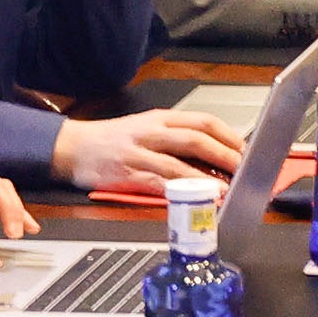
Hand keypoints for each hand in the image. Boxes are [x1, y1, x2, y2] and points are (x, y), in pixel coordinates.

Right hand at [51, 104, 252, 196]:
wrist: (72, 147)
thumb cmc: (112, 139)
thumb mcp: (146, 128)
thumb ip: (175, 137)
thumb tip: (213, 152)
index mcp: (159, 118)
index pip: (202, 121)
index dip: (228, 135)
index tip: (245, 148)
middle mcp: (151, 132)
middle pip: (195, 139)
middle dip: (224, 154)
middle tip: (243, 168)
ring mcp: (138, 153)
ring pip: (178, 162)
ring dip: (205, 177)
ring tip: (225, 188)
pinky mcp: (127, 174)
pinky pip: (157, 183)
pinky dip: (179, 191)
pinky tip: (192, 198)